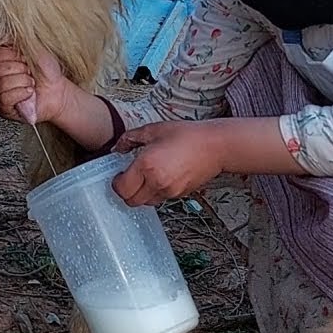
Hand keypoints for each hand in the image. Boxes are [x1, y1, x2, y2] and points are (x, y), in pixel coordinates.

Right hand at [0, 44, 72, 124]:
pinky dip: (22, 94)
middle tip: (30, 73)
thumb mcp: (37, 50)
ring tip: (31, 84)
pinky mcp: (3, 107)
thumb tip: (6, 34)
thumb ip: (20, 41)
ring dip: (23, 82)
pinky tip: (29, 93)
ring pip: (2, 85)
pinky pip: (5, 99)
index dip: (14, 57)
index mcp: (2, 60)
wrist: (58, 91)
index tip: (25, 60)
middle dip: (20, 70)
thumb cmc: (47, 71)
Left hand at [111, 120, 227, 206]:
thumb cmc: (189, 136)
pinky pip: (160, 199)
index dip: (116, 183)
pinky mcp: (180, 195)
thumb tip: (118, 146)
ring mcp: (170, 191)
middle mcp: (157, 182)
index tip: (119, 175)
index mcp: (147, 165)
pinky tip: (160, 177)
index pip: (121, 188)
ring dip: (141, 193)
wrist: (216, 146)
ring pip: (146, 202)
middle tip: (128, 178)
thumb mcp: (155, 130)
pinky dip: (155, 192)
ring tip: (145, 177)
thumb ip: (131, 137)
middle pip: (131, 201)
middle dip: (126, 191)